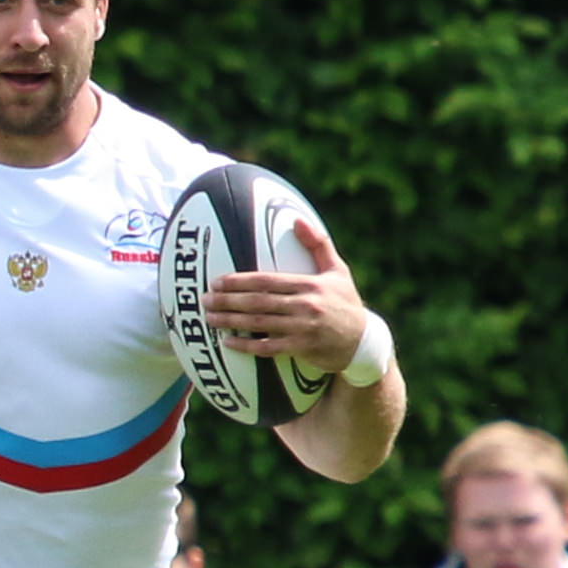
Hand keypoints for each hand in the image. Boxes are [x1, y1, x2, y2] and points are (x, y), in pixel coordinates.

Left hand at [200, 218, 368, 367]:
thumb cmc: (345, 302)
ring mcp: (303, 328)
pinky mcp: (302, 348)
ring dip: (231, 321)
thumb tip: (298, 218)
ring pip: (260, 324)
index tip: (217, 281)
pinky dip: (247, 346)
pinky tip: (227, 343)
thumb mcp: (337, 270)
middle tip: (204, 299)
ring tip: (209, 318)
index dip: (239, 281)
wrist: (363, 341)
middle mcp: (304, 306)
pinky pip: (268, 348)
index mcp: (309, 284)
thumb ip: (318, 244)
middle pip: (258, 302)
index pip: (267, 281)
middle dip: (228, 301)